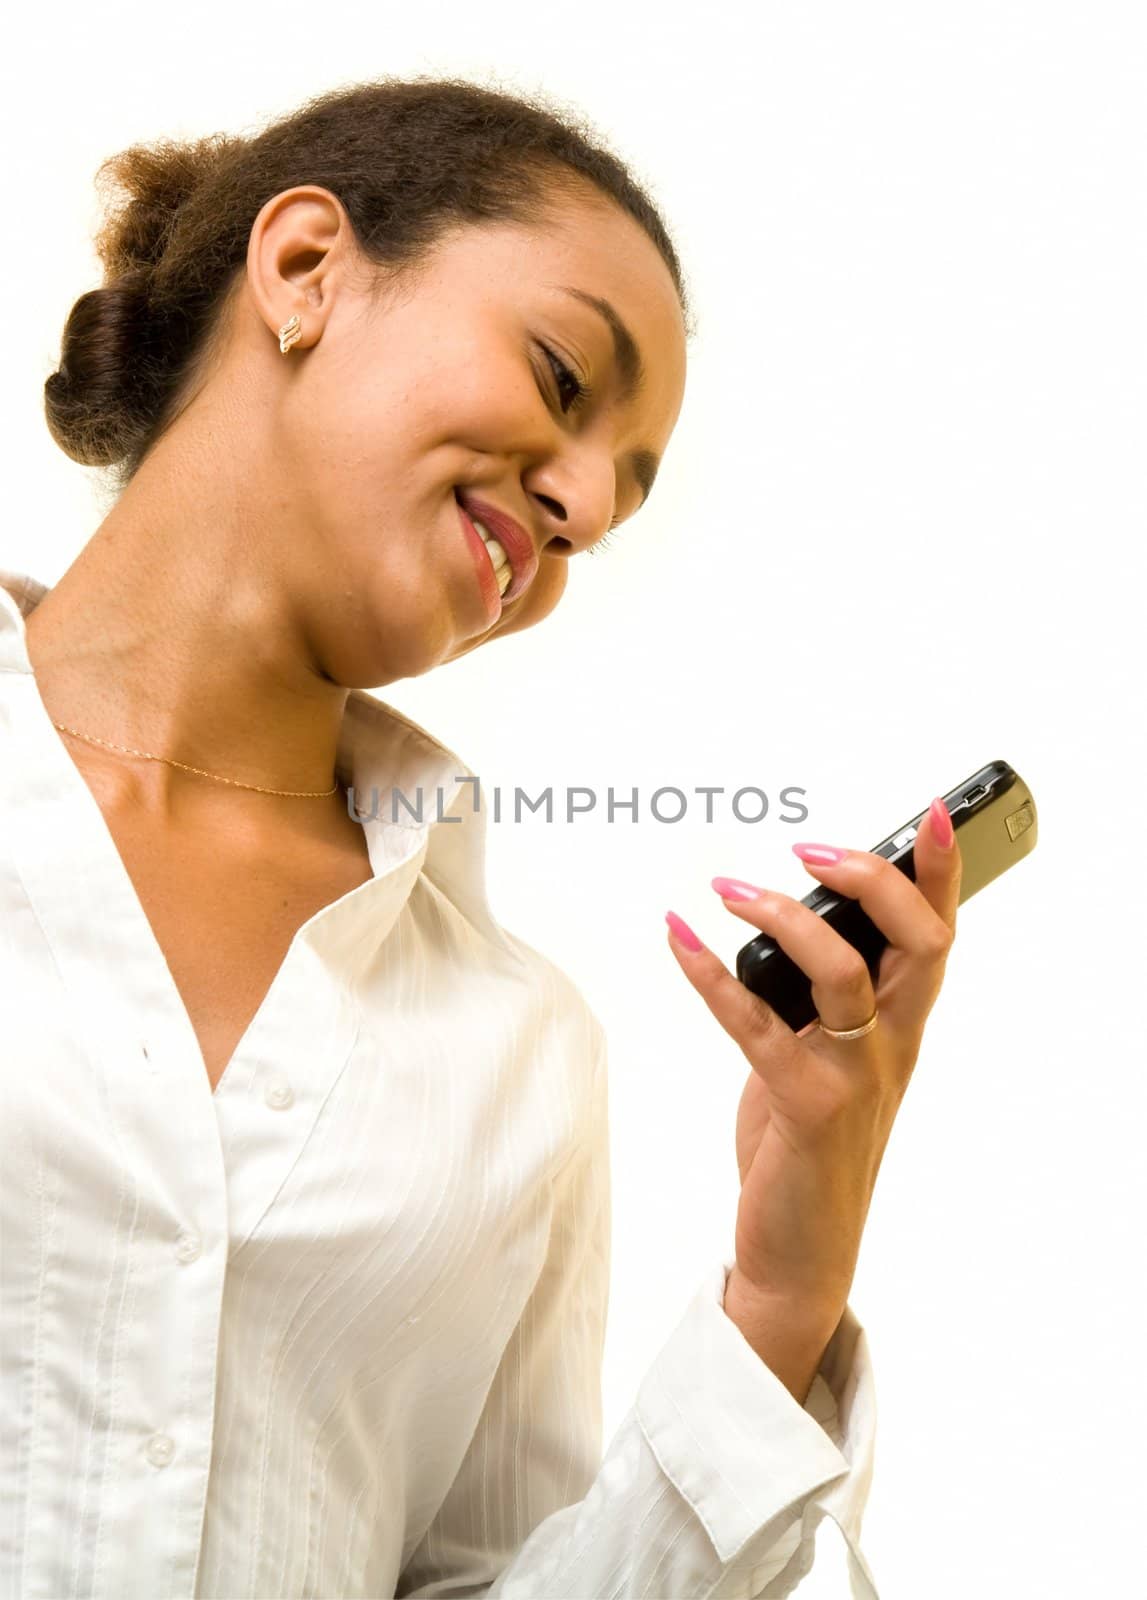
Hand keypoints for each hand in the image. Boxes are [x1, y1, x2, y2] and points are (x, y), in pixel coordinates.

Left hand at [664, 798, 961, 1400]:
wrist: (802, 1251)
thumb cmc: (813, 1143)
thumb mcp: (834, 1060)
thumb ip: (825, 1001)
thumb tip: (786, 927)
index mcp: (902, 1029)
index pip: (937, 936)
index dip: (940, 874)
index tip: (936, 815)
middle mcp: (891, 1046)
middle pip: (915, 942)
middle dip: (870, 880)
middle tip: (811, 849)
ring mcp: (853, 1076)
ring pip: (842, 974)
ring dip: (785, 919)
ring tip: (730, 888)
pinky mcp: (803, 1104)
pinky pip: (755, 1025)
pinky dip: (710, 975)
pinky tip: (678, 937)